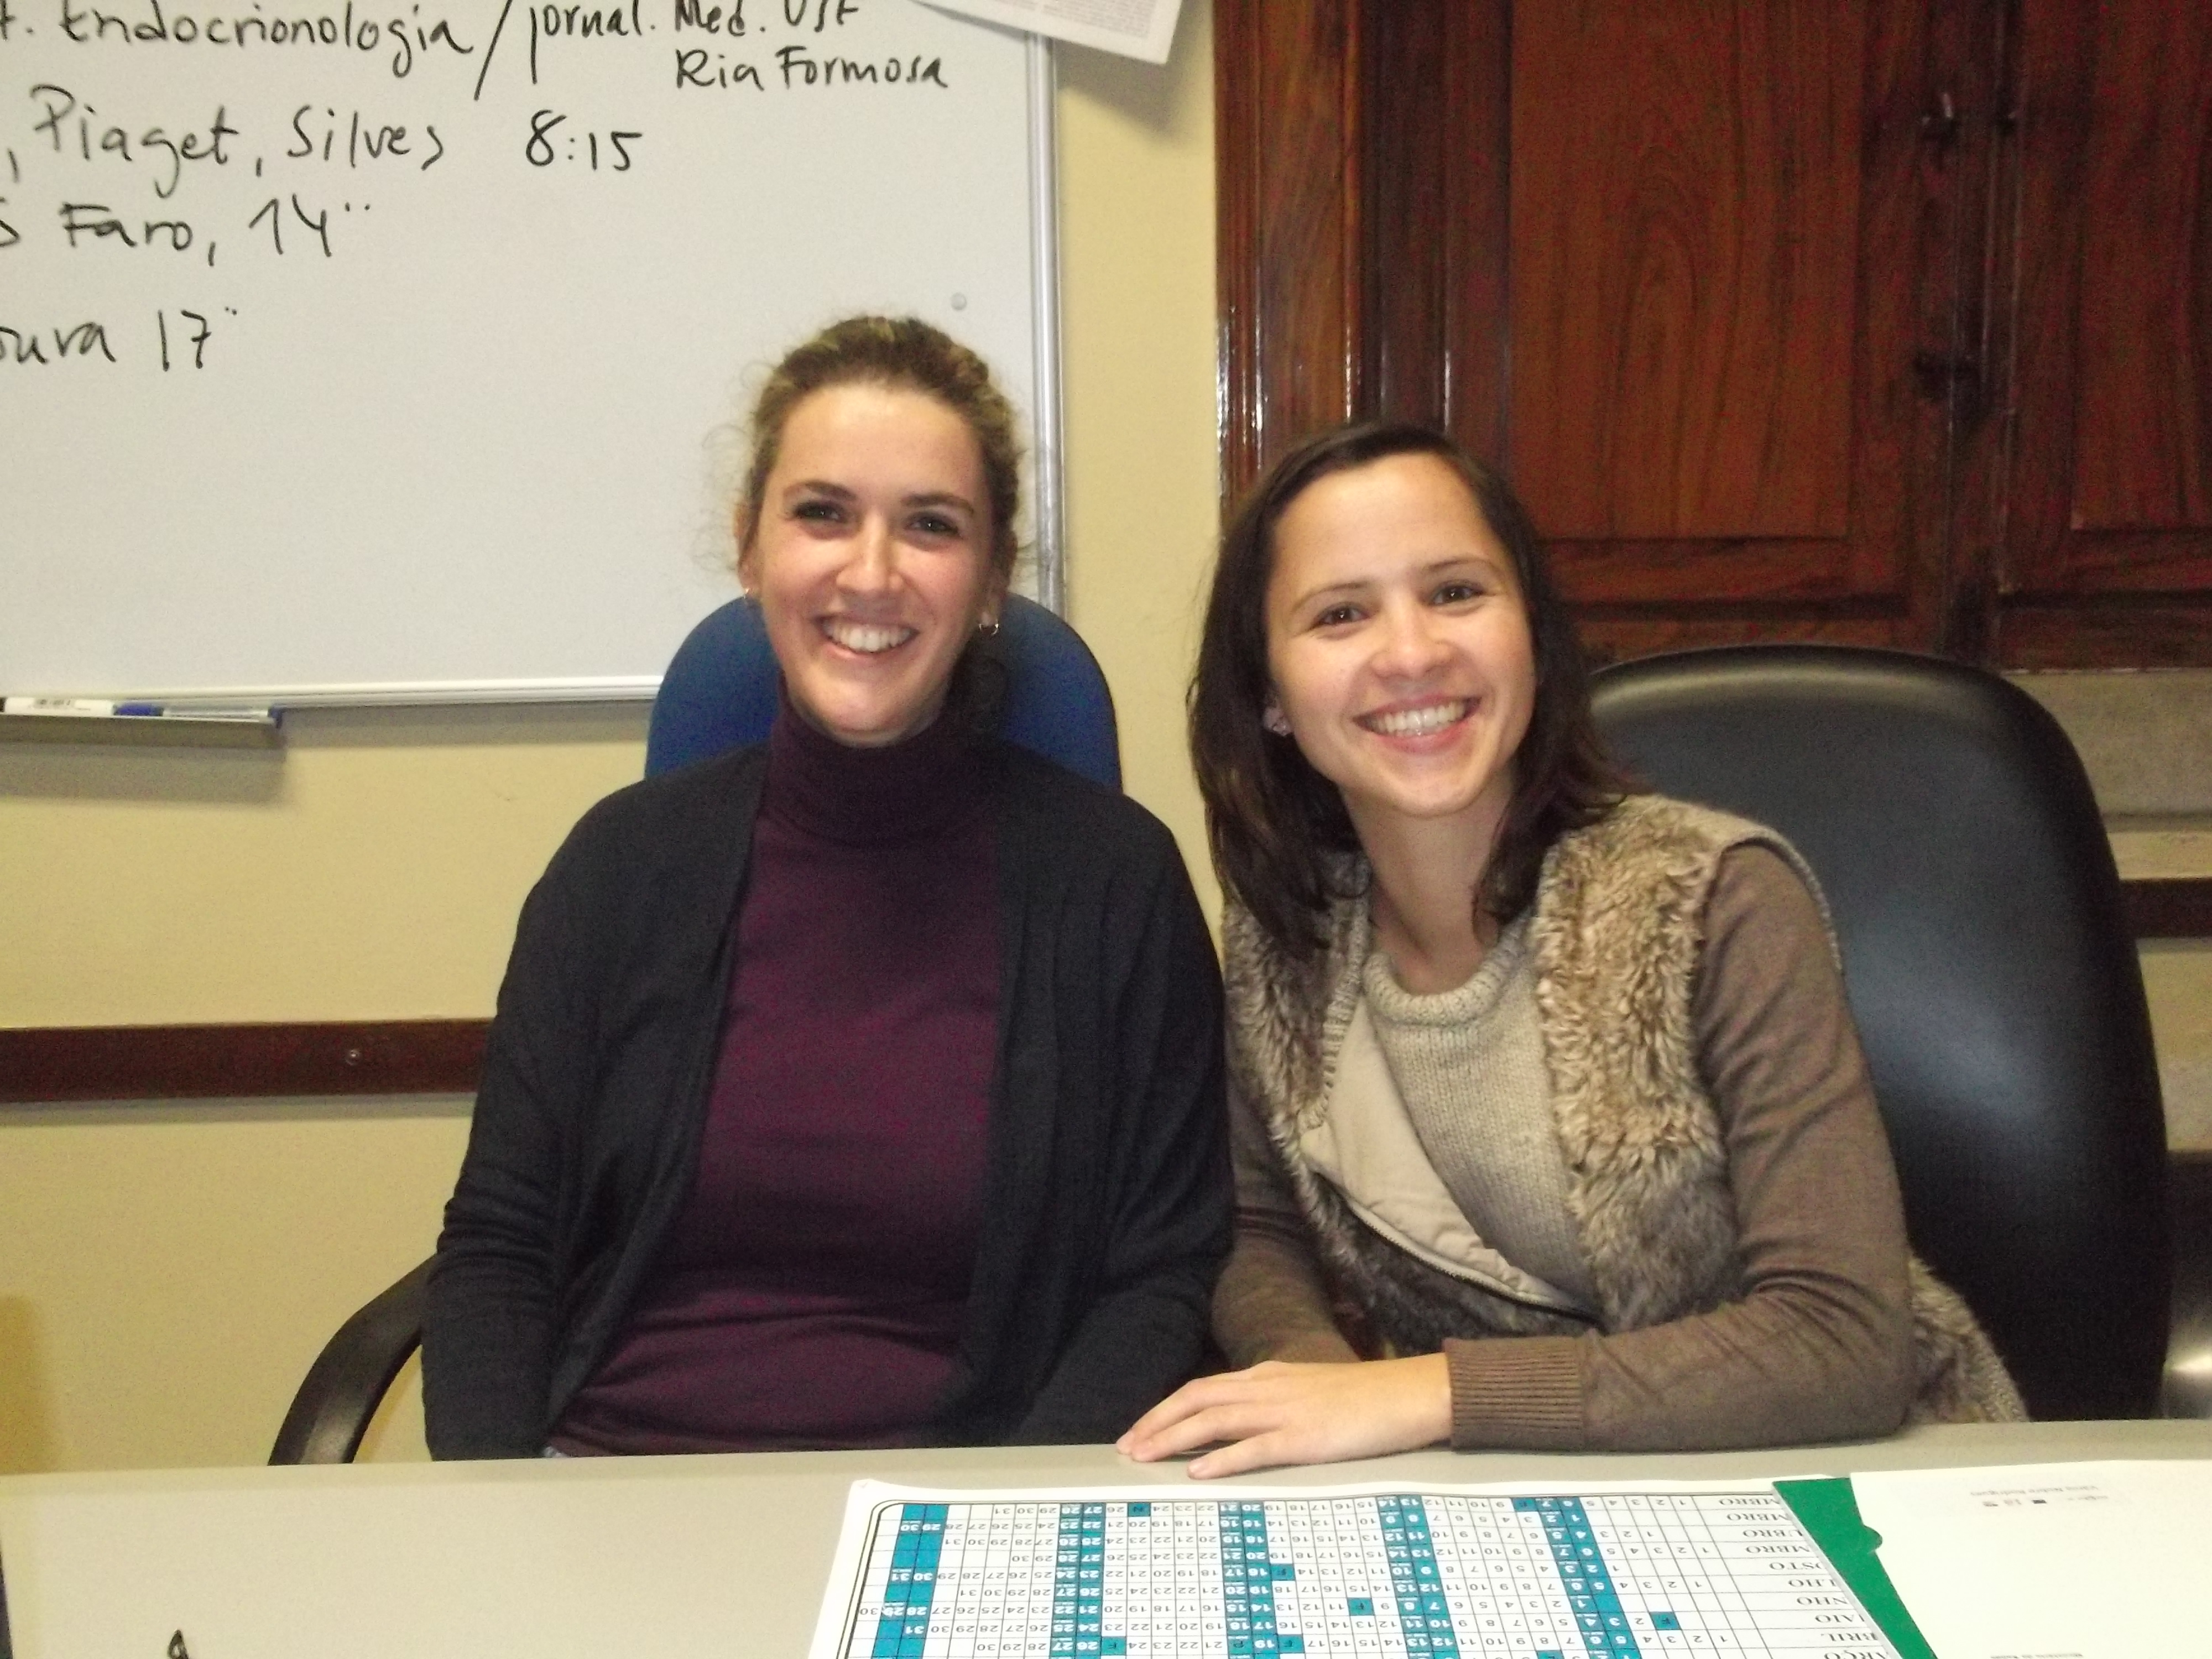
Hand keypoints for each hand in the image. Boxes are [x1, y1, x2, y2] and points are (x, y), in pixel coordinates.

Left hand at [1115, 1355, 1451, 1478]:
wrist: (1406, 1395)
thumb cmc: (1361, 1397)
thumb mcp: (1306, 1390)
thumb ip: (1271, 1400)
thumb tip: (1238, 1419)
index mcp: (1267, 1377)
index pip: (1202, 1388)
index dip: (1166, 1409)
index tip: (1139, 1430)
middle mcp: (1267, 1388)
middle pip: (1197, 1399)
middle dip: (1157, 1422)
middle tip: (1126, 1447)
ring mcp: (1284, 1412)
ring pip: (1216, 1420)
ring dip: (1175, 1438)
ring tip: (1145, 1456)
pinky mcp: (1304, 1438)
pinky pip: (1255, 1448)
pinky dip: (1223, 1458)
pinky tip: (1199, 1471)